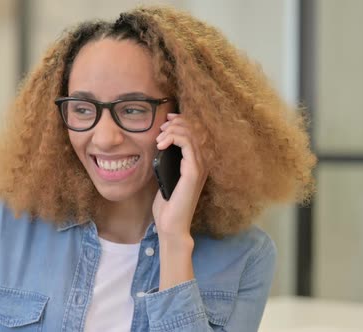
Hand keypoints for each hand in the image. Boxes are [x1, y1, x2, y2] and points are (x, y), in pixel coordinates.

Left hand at [152, 113, 208, 240]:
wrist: (170, 224)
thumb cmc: (167, 203)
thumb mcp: (165, 175)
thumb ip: (167, 159)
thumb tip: (161, 142)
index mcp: (197, 162)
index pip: (196, 131)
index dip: (182, 120)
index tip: (166, 119)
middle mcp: (203, 162)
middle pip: (194, 128)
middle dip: (176, 123)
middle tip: (161, 129)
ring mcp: (200, 166)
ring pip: (190, 134)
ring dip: (172, 130)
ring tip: (159, 138)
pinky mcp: (194, 172)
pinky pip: (187, 144)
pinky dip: (173, 138)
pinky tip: (161, 144)